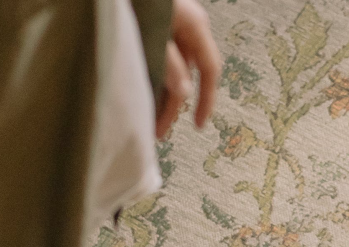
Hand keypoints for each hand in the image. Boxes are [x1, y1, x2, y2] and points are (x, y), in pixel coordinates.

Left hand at [155, 0, 220, 137]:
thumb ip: (170, 63)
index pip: (210, 70)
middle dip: (173, 105)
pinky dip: (155, 79)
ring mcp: (175, 27)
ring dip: (162, 95)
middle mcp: (189, 26)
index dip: (206, 100)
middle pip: (188, 75)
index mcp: (195, 25)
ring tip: (147, 119)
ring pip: (174, 69)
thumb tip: (184, 94)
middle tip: (157, 131)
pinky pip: (163, 60)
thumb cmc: (138, 1)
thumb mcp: (156, 32)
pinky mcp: (159, 28)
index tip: (198, 126)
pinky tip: (143, 95)